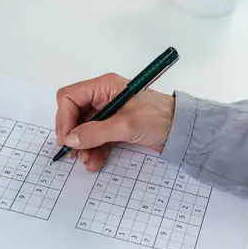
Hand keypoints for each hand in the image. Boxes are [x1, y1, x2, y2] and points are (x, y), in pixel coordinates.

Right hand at [55, 73, 175, 171]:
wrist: (183, 130)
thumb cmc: (159, 118)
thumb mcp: (126, 125)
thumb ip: (96, 132)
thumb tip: (70, 139)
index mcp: (104, 86)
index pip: (70, 96)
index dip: (64, 117)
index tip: (67, 139)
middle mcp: (103, 96)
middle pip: (74, 114)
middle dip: (74, 135)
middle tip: (75, 153)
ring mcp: (109, 112)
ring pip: (84, 129)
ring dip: (83, 146)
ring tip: (88, 162)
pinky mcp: (115, 126)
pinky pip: (96, 138)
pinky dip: (94, 150)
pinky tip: (95, 162)